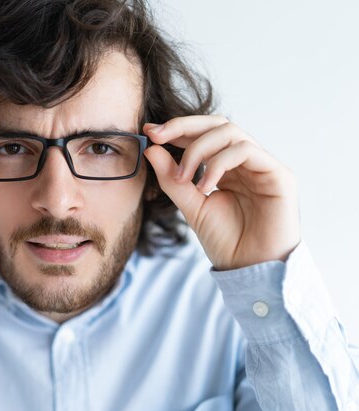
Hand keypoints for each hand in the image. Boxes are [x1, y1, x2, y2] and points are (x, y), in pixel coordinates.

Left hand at [143, 115, 300, 270]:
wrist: (249, 269)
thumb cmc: (226, 241)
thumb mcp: (191, 206)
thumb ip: (172, 178)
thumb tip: (151, 148)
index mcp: (227, 167)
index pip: (204, 134)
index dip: (177, 129)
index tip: (149, 132)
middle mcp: (247, 161)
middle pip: (218, 124)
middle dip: (183, 126)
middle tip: (157, 136)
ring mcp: (263, 166)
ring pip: (230, 132)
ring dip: (198, 149)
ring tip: (183, 177)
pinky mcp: (279, 175)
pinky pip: (246, 151)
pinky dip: (219, 163)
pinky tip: (205, 186)